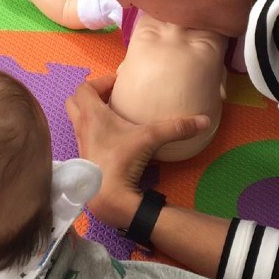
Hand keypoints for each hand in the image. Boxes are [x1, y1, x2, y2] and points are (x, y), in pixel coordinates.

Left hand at [67, 76, 210, 227]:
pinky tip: (113, 139)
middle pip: (75, 101)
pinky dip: (94, 132)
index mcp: (92, 114)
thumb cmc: (122, 160)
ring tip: (112, 115)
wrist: (106, 196)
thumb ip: (177, 128)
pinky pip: (85, 137)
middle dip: (90, 95)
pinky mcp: (85, 159)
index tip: (118, 83)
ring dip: (90, 114)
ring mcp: (81, 143)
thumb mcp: (151, 138)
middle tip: (111, 96)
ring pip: (78, 120)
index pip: (85, 88)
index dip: (100, 81)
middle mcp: (82, 126)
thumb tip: (204, 121)